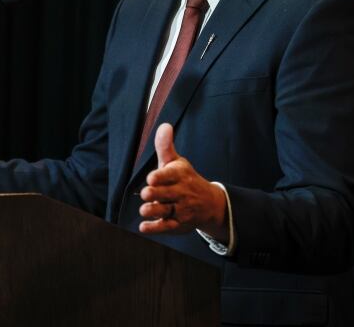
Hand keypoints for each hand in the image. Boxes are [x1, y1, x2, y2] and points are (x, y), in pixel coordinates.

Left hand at [138, 123, 226, 239]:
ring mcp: (180, 209)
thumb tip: (164, 125)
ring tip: (144, 210)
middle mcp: (181, 192)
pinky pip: (166, 227)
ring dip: (154, 211)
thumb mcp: (177, 162)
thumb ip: (165, 146)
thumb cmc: (186, 179)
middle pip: (167, 194)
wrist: (209, 203)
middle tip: (146, 193)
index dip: (160, 177)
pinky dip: (155, 228)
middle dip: (155, 194)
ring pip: (166, 211)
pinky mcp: (178, 224)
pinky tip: (143, 227)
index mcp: (180, 175)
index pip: (170, 175)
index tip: (151, 178)